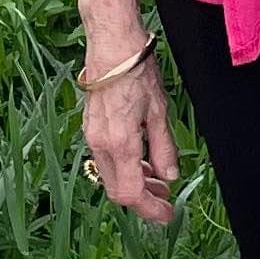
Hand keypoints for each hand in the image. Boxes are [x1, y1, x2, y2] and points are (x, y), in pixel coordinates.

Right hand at [81, 46, 178, 226]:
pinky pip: (106, 159)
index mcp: (120, 144)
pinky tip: (142, 160)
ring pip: (110, 176)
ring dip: (134, 183)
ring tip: (158, 180)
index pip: (131, 194)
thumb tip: (169, 177)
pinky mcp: (90, 127)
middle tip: (166, 198)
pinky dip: (124, 167)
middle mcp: (100, 144)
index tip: (168, 214)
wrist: (111, 44)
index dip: (150, 209)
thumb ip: (164, 149)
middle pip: (117, 190)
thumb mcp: (159, 112)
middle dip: (143, 199)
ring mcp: (92, 136)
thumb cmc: (137, 71)